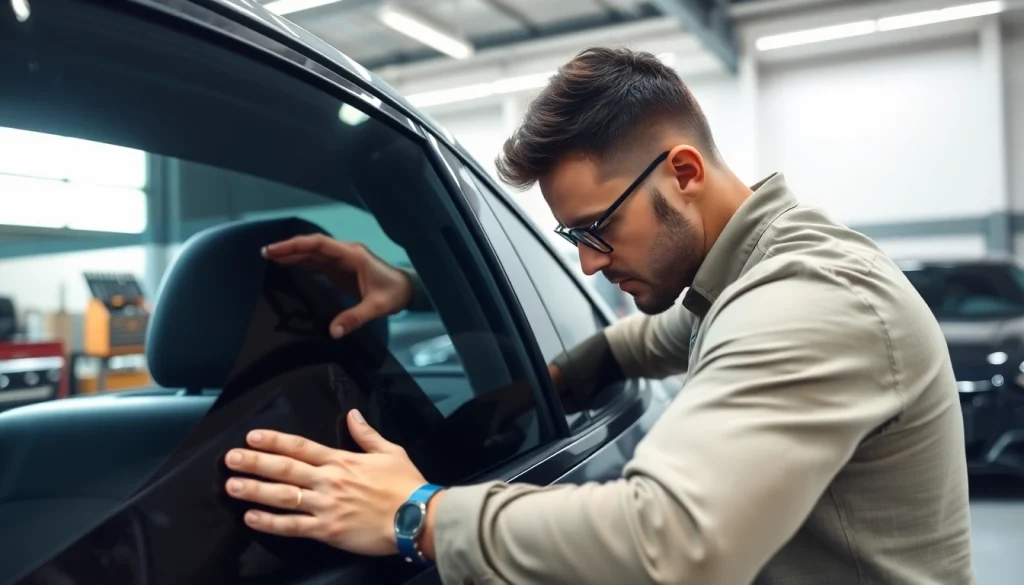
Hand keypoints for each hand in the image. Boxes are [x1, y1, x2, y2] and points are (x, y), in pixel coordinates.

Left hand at [223, 409, 431, 556]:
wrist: (418, 517)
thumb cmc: (407, 484)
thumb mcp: (391, 451)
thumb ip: (367, 434)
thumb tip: (352, 414)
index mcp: (342, 461)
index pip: (301, 447)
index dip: (275, 441)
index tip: (252, 436)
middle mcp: (329, 481)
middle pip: (285, 469)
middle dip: (255, 462)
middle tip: (230, 458)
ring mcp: (326, 506)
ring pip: (283, 496)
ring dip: (255, 490)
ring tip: (231, 485)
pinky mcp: (328, 530)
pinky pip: (293, 526)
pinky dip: (271, 522)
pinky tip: (251, 517)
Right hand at [262, 234, 412, 337]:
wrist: (408, 290)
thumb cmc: (395, 293)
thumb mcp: (377, 307)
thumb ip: (355, 318)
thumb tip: (333, 331)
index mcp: (352, 256)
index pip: (319, 245)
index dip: (296, 246)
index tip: (276, 250)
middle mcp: (345, 254)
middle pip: (312, 247)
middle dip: (288, 249)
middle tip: (264, 254)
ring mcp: (342, 261)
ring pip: (313, 254)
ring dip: (293, 255)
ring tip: (269, 259)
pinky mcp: (341, 270)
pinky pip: (318, 263)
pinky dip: (302, 264)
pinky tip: (287, 268)